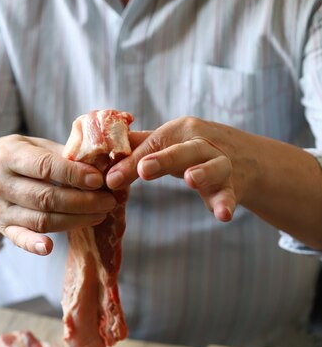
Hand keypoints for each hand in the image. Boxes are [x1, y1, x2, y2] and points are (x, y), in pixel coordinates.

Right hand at [0, 134, 116, 254]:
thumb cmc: (12, 158)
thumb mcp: (30, 144)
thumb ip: (61, 154)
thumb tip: (98, 163)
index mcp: (8, 155)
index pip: (44, 166)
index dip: (73, 174)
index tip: (99, 179)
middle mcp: (0, 183)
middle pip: (46, 197)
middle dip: (82, 201)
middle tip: (108, 201)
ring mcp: (0, 209)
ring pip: (40, 219)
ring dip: (74, 220)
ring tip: (100, 215)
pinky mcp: (2, 228)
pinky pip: (19, 239)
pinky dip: (33, 245)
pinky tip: (50, 248)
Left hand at [106, 117, 245, 221]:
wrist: (246, 158)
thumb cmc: (194, 149)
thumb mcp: (169, 143)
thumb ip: (137, 148)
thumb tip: (99, 154)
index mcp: (181, 131)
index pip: (153, 144)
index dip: (131, 161)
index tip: (111, 179)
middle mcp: (203, 143)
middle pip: (184, 149)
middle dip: (165, 158)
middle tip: (145, 169)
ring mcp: (222, 164)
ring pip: (215, 166)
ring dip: (203, 172)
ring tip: (191, 179)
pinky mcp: (234, 185)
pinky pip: (230, 195)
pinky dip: (227, 204)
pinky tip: (222, 216)